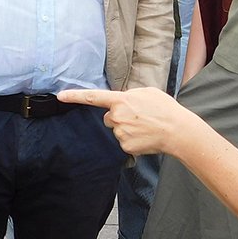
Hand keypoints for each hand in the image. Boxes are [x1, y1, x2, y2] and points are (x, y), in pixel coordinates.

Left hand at [58, 87, 198, 155]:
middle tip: (139, 116)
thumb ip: (130, 95)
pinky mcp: (125, 146)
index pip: (93, 97)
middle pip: (109, 117)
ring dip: (128, 128)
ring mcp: (120, 133)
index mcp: (121, 100)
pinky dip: (133, 140)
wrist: (177, 131)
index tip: (60, 96)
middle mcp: (117, 116)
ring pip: (117, 130)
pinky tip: (146, 137)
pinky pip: (124, 141)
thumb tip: (121, 102)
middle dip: (120, 117)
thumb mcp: (147, 92)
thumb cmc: (165, 109)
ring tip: (146, 126)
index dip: (75, 96)